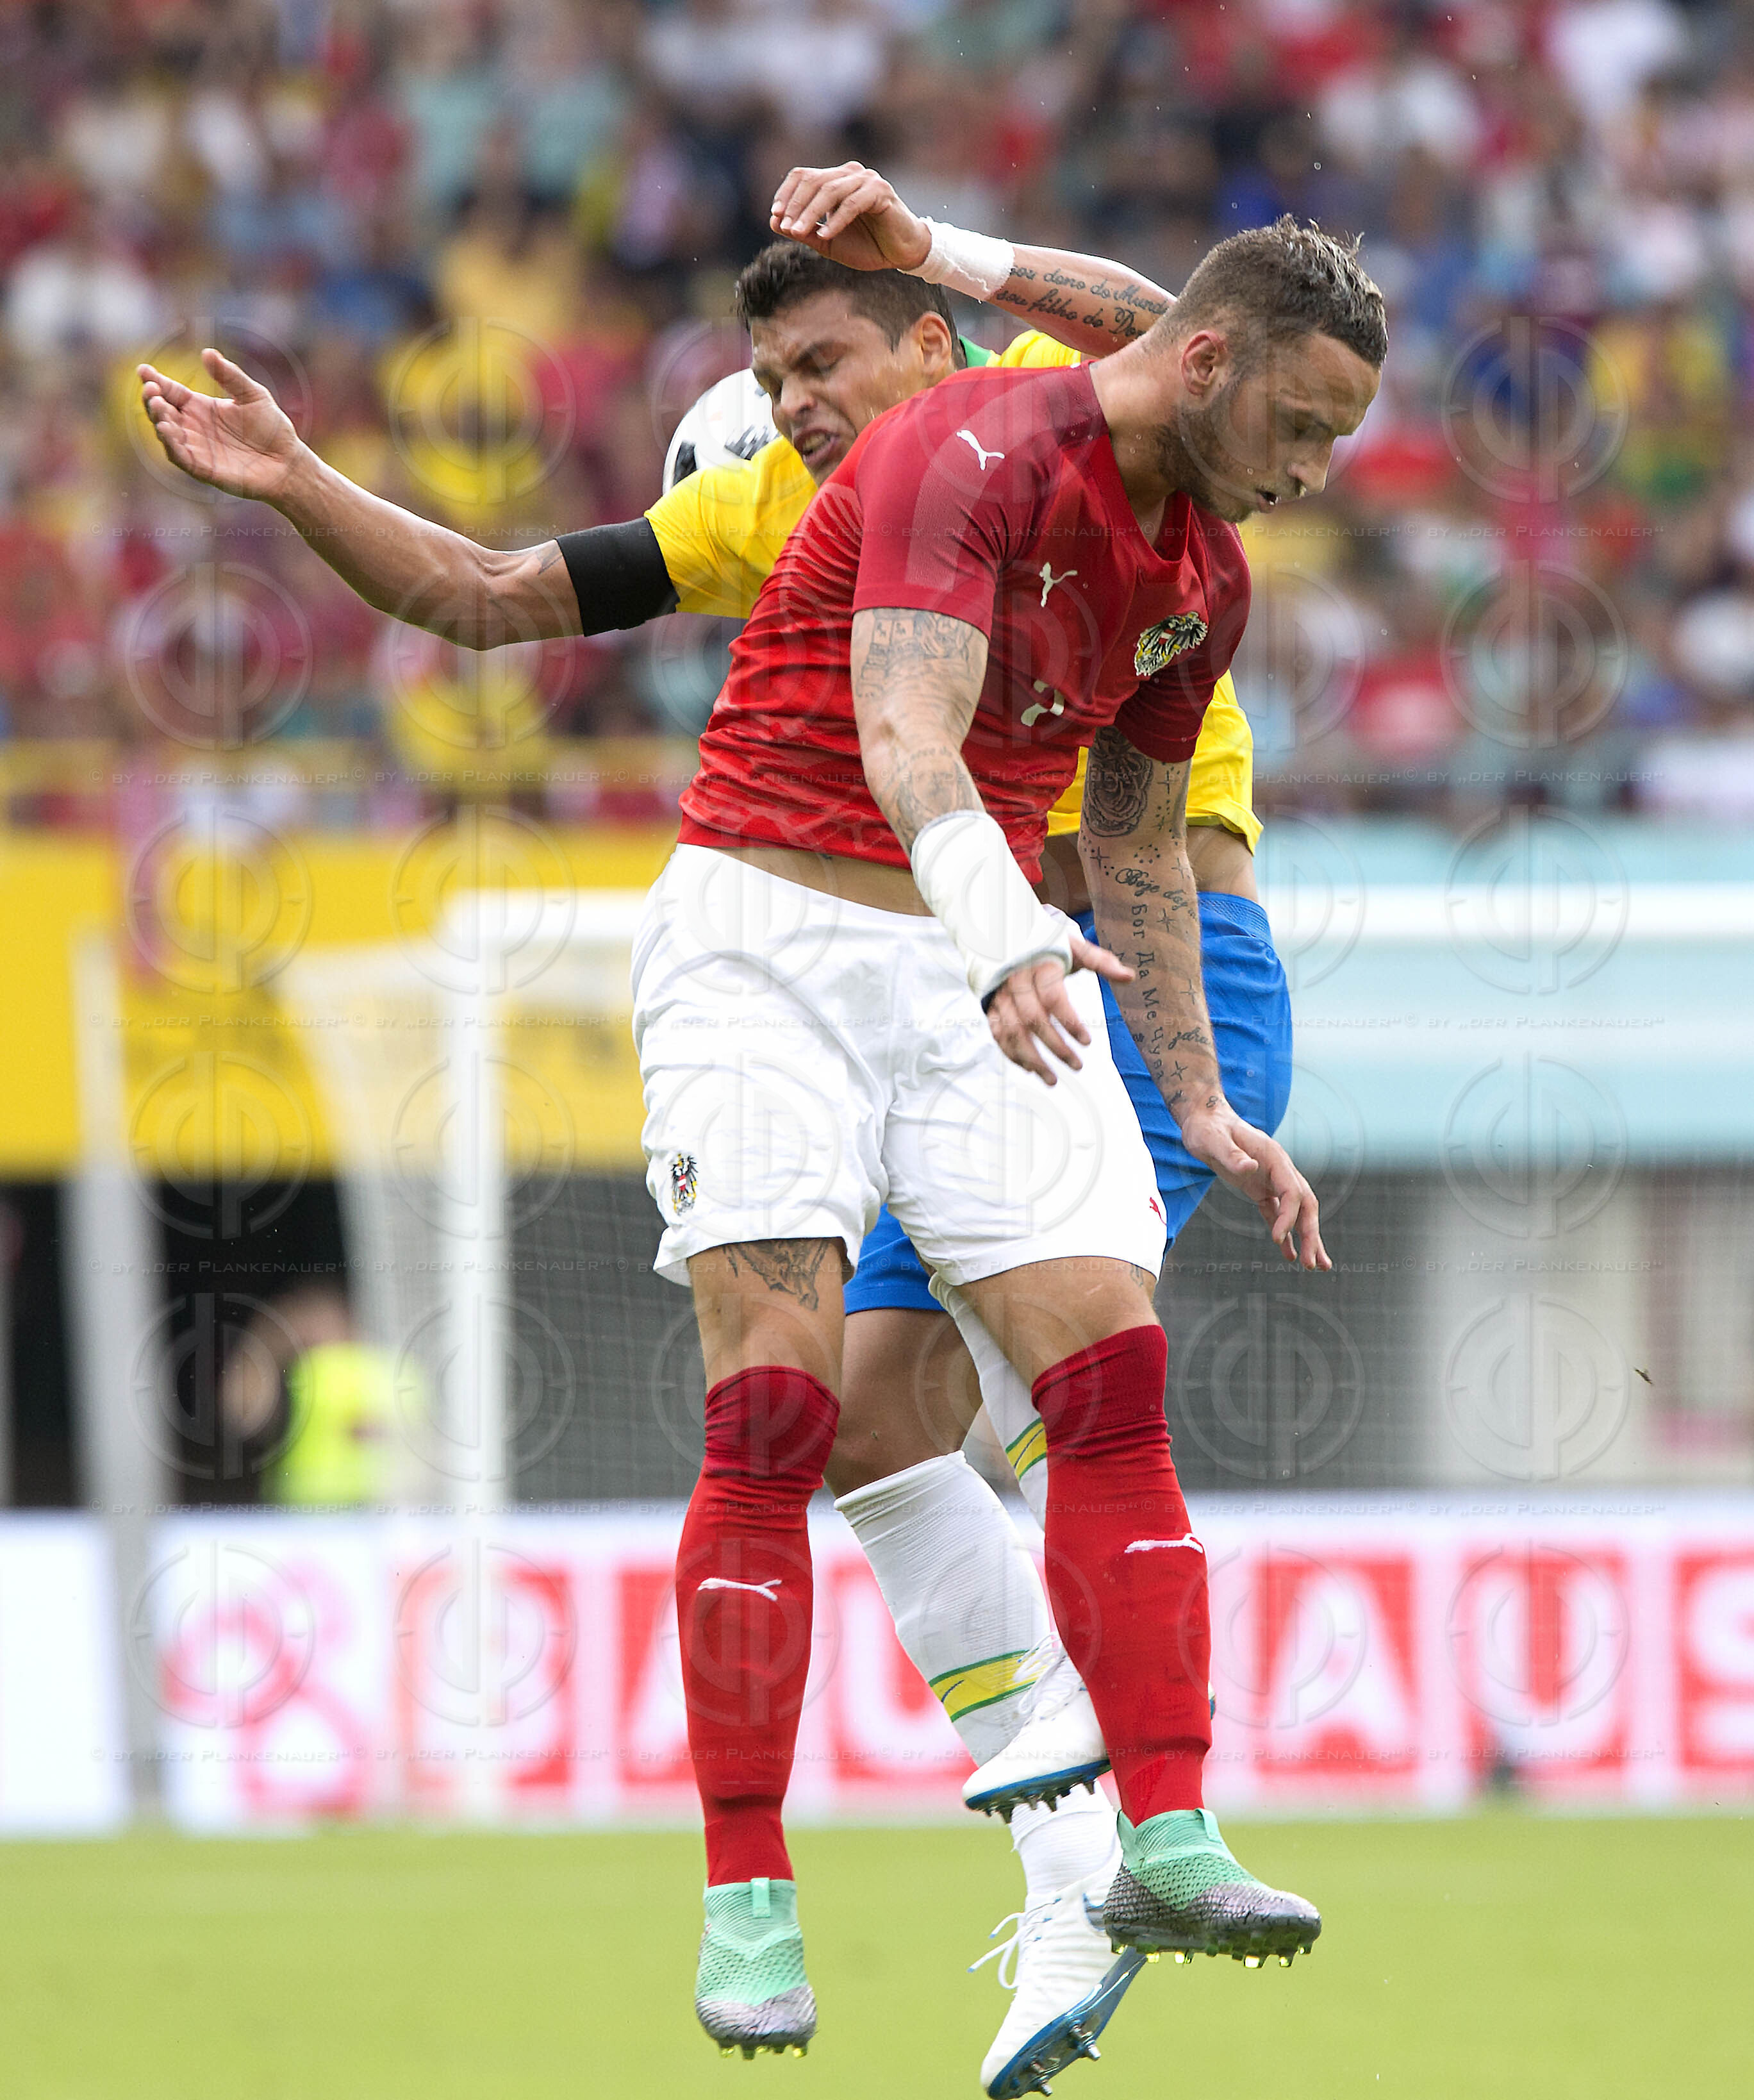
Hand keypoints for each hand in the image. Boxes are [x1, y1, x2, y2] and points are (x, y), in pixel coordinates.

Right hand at [137, 347, 301, 501]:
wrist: (288, 463)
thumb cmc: (272, 429)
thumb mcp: (254, 395)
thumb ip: (230, 376)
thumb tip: (207, 352)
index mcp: (201, 407)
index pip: (171, 391)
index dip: (156, 381)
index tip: (143, 370)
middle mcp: (193, 427)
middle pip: (162, 411)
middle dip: (153, 399)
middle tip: (152, 389)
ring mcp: (197, 448)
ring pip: (167, 434)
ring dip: (159, 420)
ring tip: (157, 406)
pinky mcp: (203, 469)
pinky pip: (180, 457)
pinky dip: (171, 445)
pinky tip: (167, 430)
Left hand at [771, 161, 931, 273]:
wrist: (902, 254)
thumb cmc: (867, 246)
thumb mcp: (827, 242)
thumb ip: (804, 231)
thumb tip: (774, 222)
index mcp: (835, 180)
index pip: (803, 176)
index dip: (786, 194)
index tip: (775, 216)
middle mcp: (849, 174)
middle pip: (813, 180)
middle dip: (795, 205)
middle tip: (785, 227)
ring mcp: (866, 180)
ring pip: (830, 190)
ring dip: (811, 213)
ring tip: (798, 233)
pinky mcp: (880, 192)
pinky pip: (852, 203)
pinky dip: (836, 220)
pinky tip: (826, 236)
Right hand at [985, 933, 1132, 1085]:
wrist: (1000, 930)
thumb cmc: (1044, 940)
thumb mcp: (1071, 945)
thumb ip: (1100, 961)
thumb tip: (1129, 977)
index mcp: (1039, 965)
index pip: (1053, 999)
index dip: (1070, 1022)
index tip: (1087, 1043)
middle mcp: (1015, 980)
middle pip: (1032, 1020)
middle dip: (1055, 1047)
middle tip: (1077, 1066)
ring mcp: (1000, 994)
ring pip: (1012, 1032)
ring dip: (1031, 1059)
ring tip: (1052, 1079)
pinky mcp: (989, 1005)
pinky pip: (998, 1034)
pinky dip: (1012, 1054)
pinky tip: (1031, 1069)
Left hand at [1178, 1104, 1331, 1270]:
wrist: (1204, 1120)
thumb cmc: (1208, 1129)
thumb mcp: (1214, 1140)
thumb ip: (1232, 1155)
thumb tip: (1250, 1168)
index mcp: (1274, 1157)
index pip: (1292, 1191)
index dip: (1288, 1216)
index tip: (1276, 1238)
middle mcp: (1279, 1169)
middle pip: (1305, 1205)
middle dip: (1311, 1234)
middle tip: (1314, 1265)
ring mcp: (1272, 1180)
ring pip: (1297, 1212)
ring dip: (1307, 1238)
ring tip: (1315, 1266)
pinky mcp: (1261, 1189)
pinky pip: (1278, 1214)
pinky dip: (1285, 1235)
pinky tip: (1289, 1255)